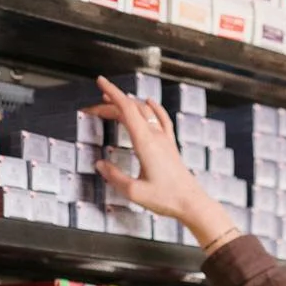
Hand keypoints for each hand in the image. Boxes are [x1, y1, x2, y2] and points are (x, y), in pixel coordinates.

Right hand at [88, 76, 239, 250]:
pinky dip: (153, 108)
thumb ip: (114, 177)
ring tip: (113, 103)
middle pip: (132, 109)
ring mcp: (165, 140)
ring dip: (128, 104)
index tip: (100, 82)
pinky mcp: (171, 146)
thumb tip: (100, 165)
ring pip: (145, 112)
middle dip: (111, 103)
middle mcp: (156, 137)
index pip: (126, 109)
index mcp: (145, 143)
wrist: (192, 204)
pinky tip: (149, 102)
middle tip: (94, 109)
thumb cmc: (167, 199)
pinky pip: (162, 119)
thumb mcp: (134, 192)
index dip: (112, 93)